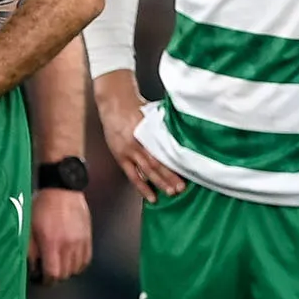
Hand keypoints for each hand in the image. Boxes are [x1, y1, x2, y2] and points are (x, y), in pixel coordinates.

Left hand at [30, 188, 91, 283]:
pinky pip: (87, 259)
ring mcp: (81, 241)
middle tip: (47, 273)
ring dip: (67, 271)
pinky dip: (79, 264)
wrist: (62, 188)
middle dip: (55, 277)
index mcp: (52, 242)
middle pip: (65, 274)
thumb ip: (30, 250)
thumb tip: (32, 268)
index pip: (53, 273)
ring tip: (58, 266)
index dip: (46, 280)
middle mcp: (69, 244)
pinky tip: (70, 261)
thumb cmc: (42, 206)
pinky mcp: (88, 237)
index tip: (41, 279)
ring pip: (77, 268)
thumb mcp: (28, 228)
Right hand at [94, 70, 185, 200]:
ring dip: (156, 184)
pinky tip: (148, 194)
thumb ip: (163, 130)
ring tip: (166, 194)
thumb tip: (179, 140)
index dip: (172, 167)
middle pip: (155, 166)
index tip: (184, 175)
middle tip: (179, 189)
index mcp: (147, 135)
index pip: (162, 155)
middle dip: (167, 179)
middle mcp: (137, 145)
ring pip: (143, 172)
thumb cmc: (135, 108)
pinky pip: (131, 174)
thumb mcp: (152, 117)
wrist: (114, 104)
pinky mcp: (120, 156)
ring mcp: (127, 152)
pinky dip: (140, 185)